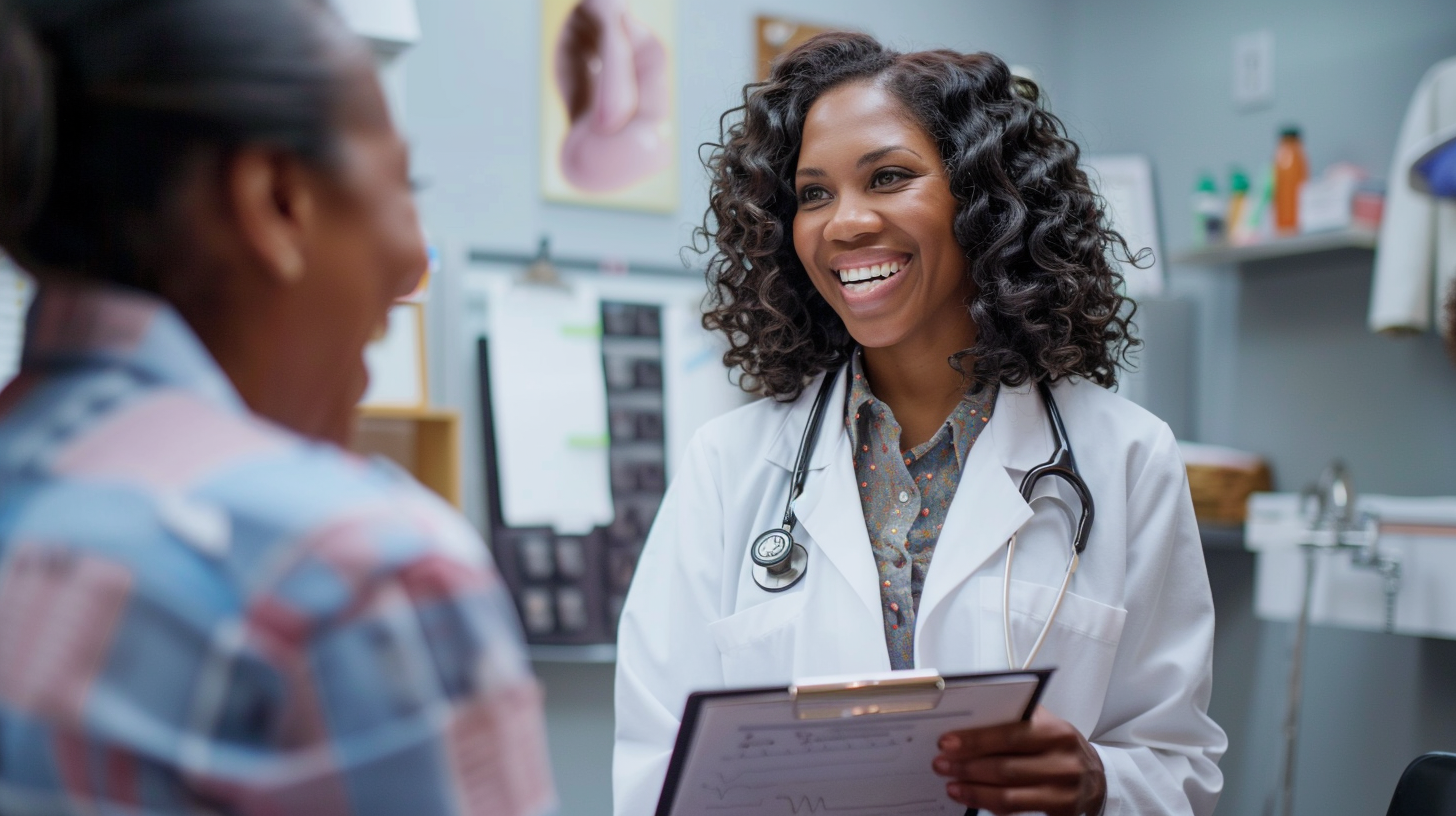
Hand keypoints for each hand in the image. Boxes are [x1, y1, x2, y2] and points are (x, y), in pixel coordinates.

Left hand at [932, 705, 1105, 815]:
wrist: (1095, 777)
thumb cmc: (1059, 745)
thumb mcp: (1045, 724)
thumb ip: (1014, 718)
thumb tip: (968, 716)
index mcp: (1056, 731)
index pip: (1009, 735)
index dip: (975, 740)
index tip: (947, 742)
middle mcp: (1062, 761)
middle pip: (1006, 767)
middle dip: (967, 766)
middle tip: (941, 764)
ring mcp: (1062, 790)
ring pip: (1009, 793)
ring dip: (974, 790)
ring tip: (950, 784)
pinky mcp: (1060, 811)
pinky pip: (1016, 809)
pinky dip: (989, 803)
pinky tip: (971, 797)